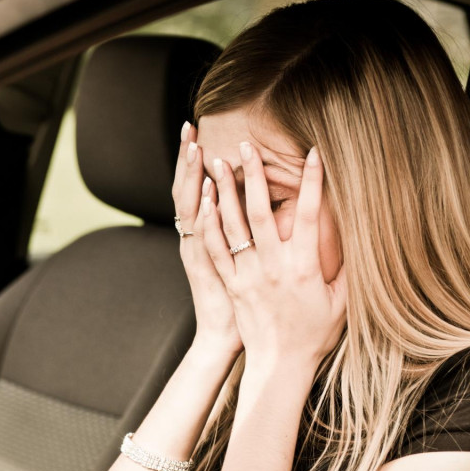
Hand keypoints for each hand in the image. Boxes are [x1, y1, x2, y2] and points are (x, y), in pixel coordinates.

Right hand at [172, 123, 242, 356]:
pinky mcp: (211, 271)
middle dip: (188, 159)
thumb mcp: (242, 274)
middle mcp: (200, 241)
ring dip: (194, 176)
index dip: (197, 166)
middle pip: (190, 191)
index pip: (202, 193)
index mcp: (209, 239)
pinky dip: (205, 215)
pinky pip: (206, 238)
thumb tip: (280, 215)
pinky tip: (207, 193)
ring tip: (195, 144)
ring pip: (194, 207)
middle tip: (188, 125)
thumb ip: (251, 243)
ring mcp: (204, 254)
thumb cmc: (245, 313)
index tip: (200, 136)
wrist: (234, 345)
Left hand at [199, 143, 346, 367]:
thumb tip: (362, 237)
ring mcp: (248, 275)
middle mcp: (273, 267)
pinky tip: (205, 202)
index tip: (313, 154)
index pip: (312, 215)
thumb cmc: (315, 334)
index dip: (313, 182)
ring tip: (217, 163)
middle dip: (253, 176)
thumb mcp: (342, 302)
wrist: (280, 365)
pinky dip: (209, 224)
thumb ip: (349, 268)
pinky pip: (216, 250)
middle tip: (245, 146)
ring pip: (232, 227)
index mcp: (305, 267)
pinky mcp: (231, 285)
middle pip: (260, 212)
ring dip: (224, 192)